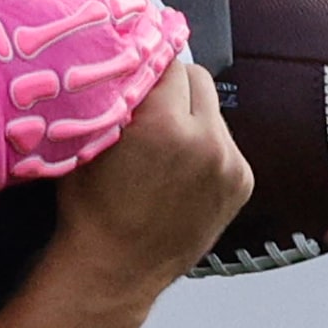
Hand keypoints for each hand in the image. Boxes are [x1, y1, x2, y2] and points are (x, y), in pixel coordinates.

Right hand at [50, 62, 254, 303]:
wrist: (116, 270)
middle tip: (143, 103)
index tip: (132, 60)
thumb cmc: (91, 211)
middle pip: (195, 75)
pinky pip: (224, 140)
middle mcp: (205, 140)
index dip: (144, 57)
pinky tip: (176, 167)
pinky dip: (203, 144)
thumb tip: (121, 58)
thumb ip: (110, 97)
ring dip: (188, 113)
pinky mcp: (242, 181)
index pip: (165, 58)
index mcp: (163, 125)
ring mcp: (229, 162)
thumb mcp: (85, 141)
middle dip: (169, 84)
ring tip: (160, 143)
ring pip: (212, 108)